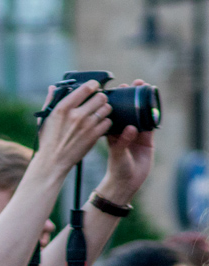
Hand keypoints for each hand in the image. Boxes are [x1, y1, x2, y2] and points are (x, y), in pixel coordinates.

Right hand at [33, 80, 111, 178]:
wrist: (52, 161)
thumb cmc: (47, 140)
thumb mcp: (44, 119)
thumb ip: (50, 102)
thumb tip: (53, 87)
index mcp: (62, 108)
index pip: (86, 88)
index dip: (93, 85)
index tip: (94, 86)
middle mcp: (76, 115)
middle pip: (101, 97)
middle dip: (100, 97)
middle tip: (97, 101)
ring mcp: (86, 126)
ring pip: (107, 108)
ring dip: (104, 109)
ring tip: (98, 113)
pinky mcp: (94, 136)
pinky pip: (108, 122)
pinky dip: (105, 122)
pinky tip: (98, 125)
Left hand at [98, 82, 154, 201]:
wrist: (127, 182)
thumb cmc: (116, 168)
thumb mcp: (117, 154)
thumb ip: (122, 142)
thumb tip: (130, 129)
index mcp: (111, 132)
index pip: (111, 113)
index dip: (114, 100)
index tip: (116, 88)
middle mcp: (122, 131)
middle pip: (126, 110)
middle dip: (129, 96)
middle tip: (132, 83)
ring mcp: (135, 133)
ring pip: (139, 114)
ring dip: (142, 102)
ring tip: (144, 87)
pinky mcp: (147, 138)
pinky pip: (150, 123)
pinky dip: (152, 114)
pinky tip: (154, 104)